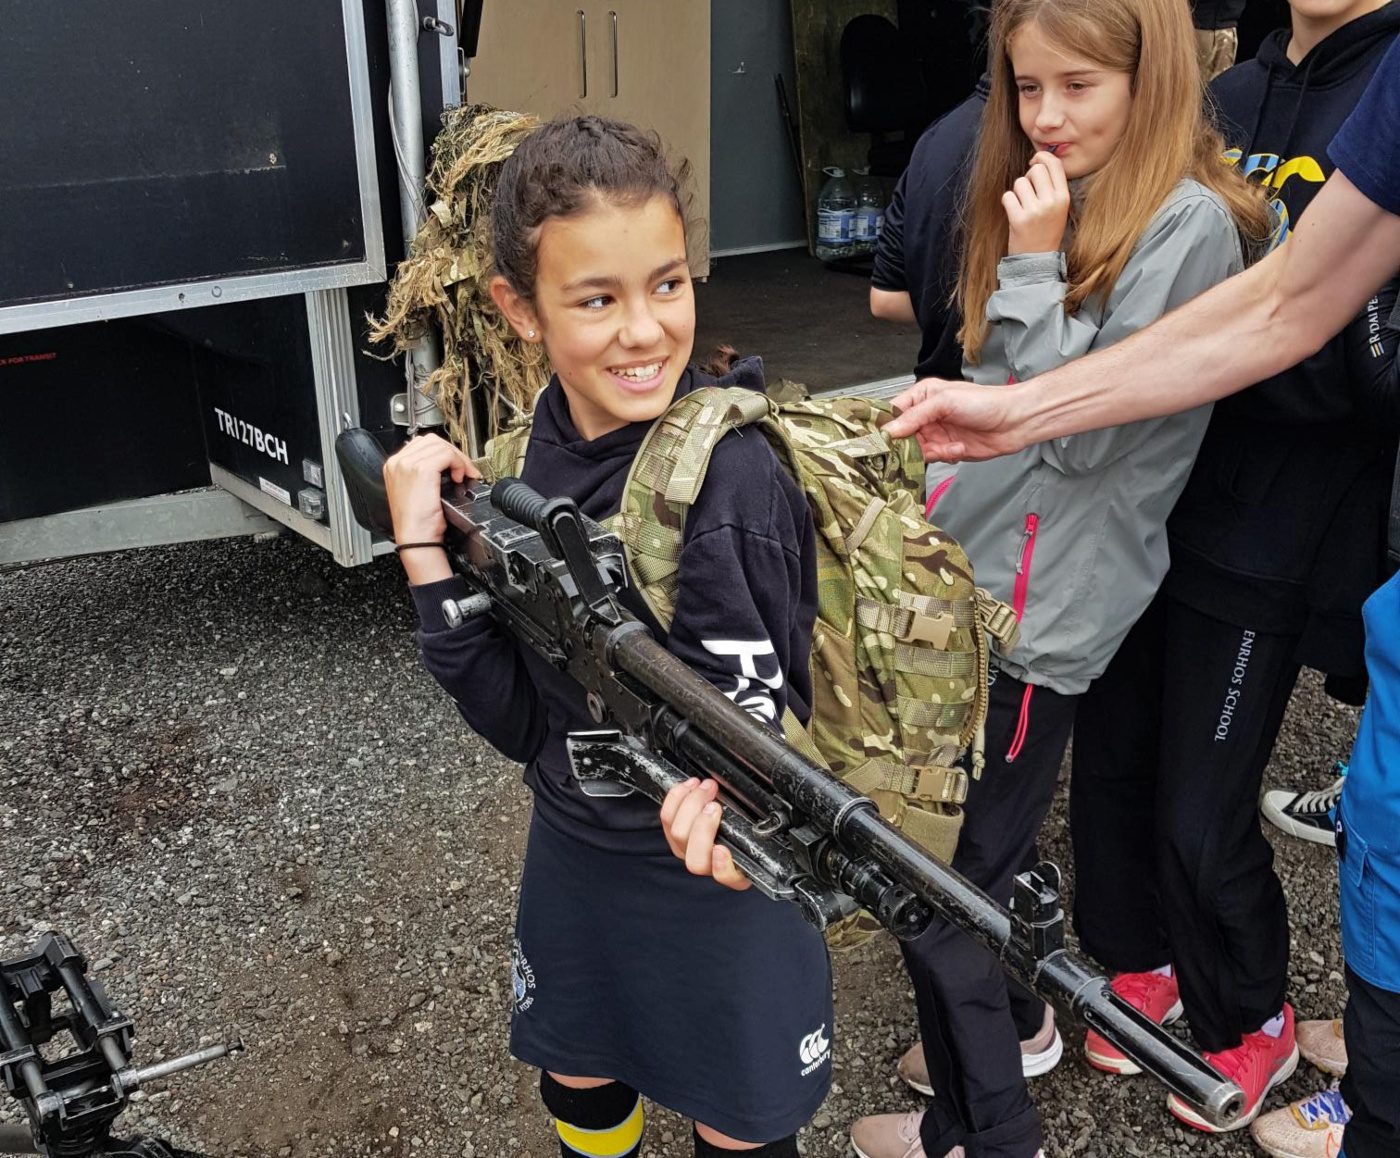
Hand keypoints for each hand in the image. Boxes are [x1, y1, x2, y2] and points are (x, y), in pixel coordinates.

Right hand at [382, 433, 479, 582]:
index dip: (443, 453)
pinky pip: (447, 455)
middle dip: (452, 453)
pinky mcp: (421, 470)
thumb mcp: (416, 492)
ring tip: (463, 475)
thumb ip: (424, 474)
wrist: (416, 539)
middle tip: (465, 469)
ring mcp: (407, 464)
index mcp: (394, 466)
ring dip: (458, 459)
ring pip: (441, 446)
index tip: (455, 466)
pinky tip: (459, 478)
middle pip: (432, 441)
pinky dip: (459, 464)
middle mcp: (398, 462)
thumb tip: (445, 465)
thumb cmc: (417, 523)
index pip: (422, 445)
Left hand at [659, 777, 749, 890]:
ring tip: (704, 787)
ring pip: (678, 836)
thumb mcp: (757, 831)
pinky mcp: (673, 834)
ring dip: (690, 806)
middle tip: (715, 805)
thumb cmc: (745, 826)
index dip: (722, 867)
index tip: (722, 849)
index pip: (728, 878)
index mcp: (735, 871)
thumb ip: (757, 830)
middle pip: (696, 859)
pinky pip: (666, 818)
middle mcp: (708, 865)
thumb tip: (765, 813)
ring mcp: (688, 851)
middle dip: (703, 827)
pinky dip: (677, 798)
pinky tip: (690, 786)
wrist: (726, 816)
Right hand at [885, 377, 1028, 462]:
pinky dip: (944, 456)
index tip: (881, 439)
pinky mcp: (946, 450)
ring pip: (916, 451)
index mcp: (921, 396)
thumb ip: (914, 416)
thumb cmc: (986, 402)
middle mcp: (925, 415)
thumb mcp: (945, 402)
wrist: (1015, 421)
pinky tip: (958, 448)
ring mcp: (935, 433)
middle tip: (915, 448)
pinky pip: (933, 459)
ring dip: (931, 452)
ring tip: (948, 446)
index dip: (886, 426)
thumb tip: (889, 431)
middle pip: (901, 436)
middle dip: (907, 444)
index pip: (892, 413)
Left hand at [1004, 150, 1069, 254]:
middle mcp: (1051, 202)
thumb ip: (1052, 187)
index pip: (1055, 165)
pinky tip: (1013, 213)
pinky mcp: (1019, 219)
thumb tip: (1037, 161)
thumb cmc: (1046, 231)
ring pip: (1020, 182)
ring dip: (1017, 192)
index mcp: (1064, 198)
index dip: (1042, 157)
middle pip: (1036, 170)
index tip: (1034, 161)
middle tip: (1028, 192)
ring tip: (1022, 206)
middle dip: (1028, 177)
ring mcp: (1035, 211)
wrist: (1037, 260)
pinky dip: (1007, 202)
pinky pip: (1007, 196)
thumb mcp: (1058, 208)